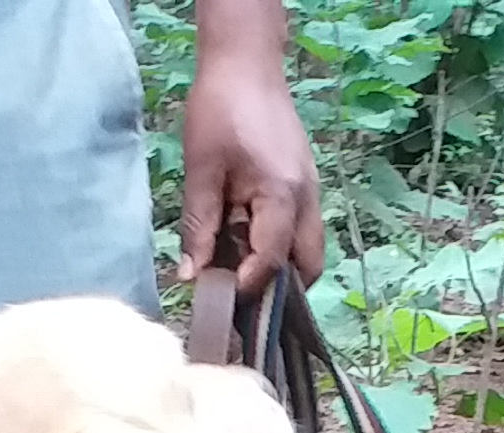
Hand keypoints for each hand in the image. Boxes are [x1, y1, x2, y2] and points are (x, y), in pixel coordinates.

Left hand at [177, 33, 321, 289]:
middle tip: (240, 292)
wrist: (246, 63)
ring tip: (242, 267)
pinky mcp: (305, 182)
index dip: (249, 286)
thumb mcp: (201, 170)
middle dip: (281, 289)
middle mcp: (307, 198)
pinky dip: (282, 244)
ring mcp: (311, 190)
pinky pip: (303, 227)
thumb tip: (192, 275)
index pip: (273, 261)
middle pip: (309, 266)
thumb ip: (199, 226)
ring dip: (283, 267)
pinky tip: (248, 237)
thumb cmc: (220, 109)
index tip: (221, 298)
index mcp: (281, 196)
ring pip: (310, 248)